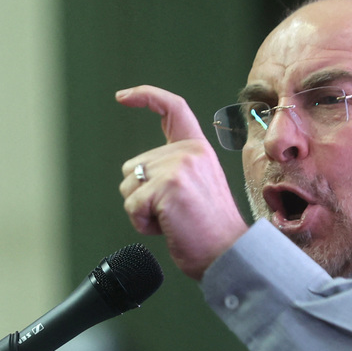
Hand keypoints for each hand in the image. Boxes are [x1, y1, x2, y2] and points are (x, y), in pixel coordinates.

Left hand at [116, 85, 248, 279]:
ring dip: (142, 209)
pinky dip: (142, 223)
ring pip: (128, 186)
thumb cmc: (210, 229)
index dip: (145, 96)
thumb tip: (137, 171)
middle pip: (134, 166)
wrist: (228, 254)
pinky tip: (167, 227)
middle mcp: (189, 152)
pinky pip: (132, 205)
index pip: (172, 108)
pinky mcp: (167, 188)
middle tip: (176, 212)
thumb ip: (174, 168)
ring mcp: (178, 168)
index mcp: (198, 149)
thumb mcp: (198, 184)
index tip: (123, 96)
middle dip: (143, 194)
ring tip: (173, 219)